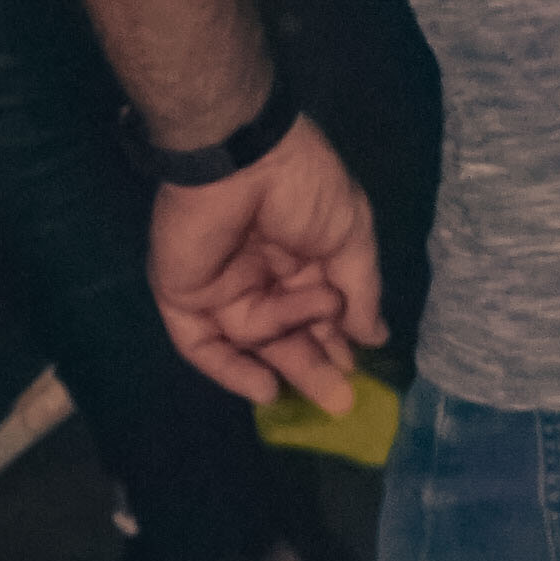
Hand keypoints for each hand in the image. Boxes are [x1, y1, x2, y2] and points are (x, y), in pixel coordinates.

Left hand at [149, 113, 385, 411]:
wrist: (241, 159)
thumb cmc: (304, 188)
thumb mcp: (350, 236)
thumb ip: (360, 290)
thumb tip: (375, 336)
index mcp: (300, 253)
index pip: (319, 310)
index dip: (338, 339)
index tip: (359, 369)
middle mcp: (261, 273)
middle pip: (286, 333)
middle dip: (315, 364)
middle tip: (341, 401)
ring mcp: (221, 287)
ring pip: (254, 341)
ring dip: (290, 359)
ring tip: (325, 388)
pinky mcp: (184, 295)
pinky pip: (204, 344)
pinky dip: (230, 370)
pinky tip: (264, 389)